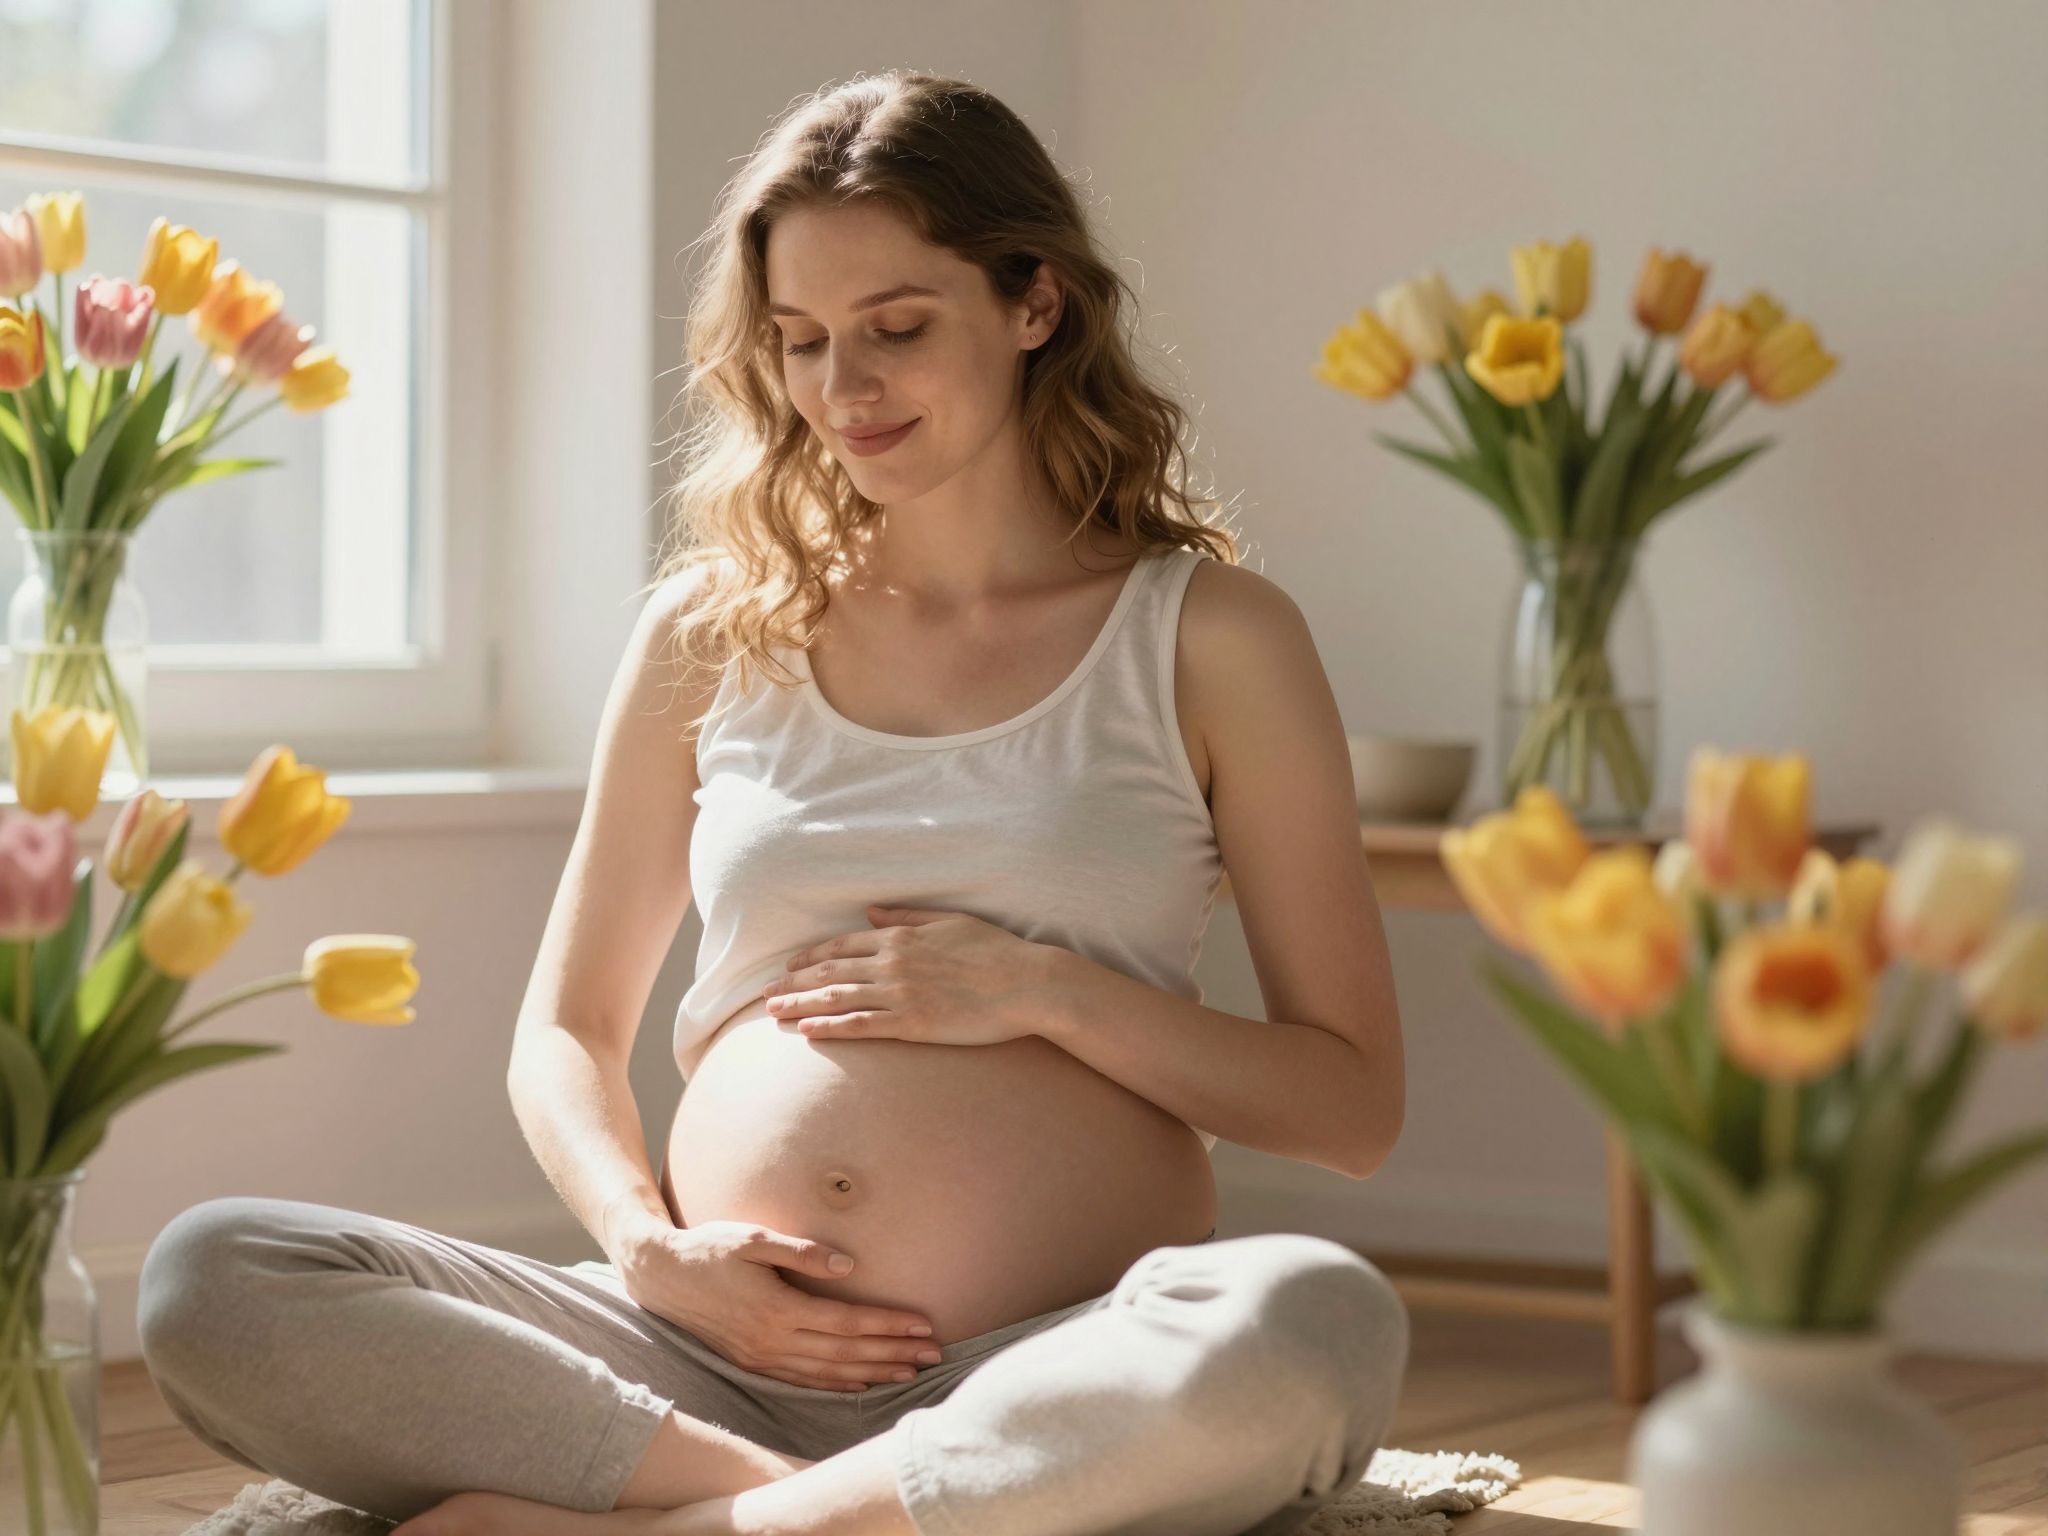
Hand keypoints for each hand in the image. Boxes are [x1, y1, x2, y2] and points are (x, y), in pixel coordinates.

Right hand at [615, 1219, 943, 1391]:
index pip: (847, 1324)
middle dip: (893, 1354)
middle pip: (845, 1354)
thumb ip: (802, 1252)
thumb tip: (848, 1265)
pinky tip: (859, 1383)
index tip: (923, 1325)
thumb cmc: (708, 1248)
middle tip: (934, 1354)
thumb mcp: (754, 1237)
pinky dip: (836, 1385)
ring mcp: (761, 1358)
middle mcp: (772, 1342)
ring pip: (828, 1374)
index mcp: (777, 1309)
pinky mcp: (752, 1364)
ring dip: (872, 1373)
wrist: (660, 1276)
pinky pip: (803, 1381)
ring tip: (909, 1371)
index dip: (888, 1326)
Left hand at [762, 904, 1052, 1045]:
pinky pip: (861, 1025)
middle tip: (764, 993)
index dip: (811, 955)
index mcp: (902, 936)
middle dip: (793, 982)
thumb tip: (872, 909)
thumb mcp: (951, 921)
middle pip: (830, 971)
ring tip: (772, 1012)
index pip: (843, 944)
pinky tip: (807, 1032)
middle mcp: (893, 962)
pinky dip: (830, 1027)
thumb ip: (908, 915)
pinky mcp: (912, 1023)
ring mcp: (901, 993)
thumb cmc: (996, 951)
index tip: (789, 965)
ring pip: (837, 998)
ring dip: (800, 1005)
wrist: (1026, 983)